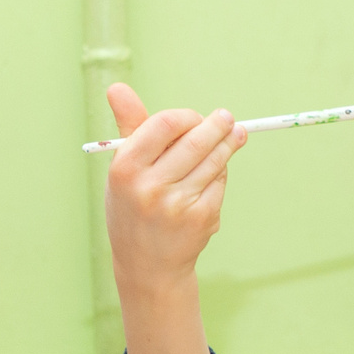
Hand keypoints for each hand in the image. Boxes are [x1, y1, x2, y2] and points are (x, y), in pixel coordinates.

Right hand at [104, 83, 242, 353]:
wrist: (146, 266)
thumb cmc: (133, 208)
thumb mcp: (123, 170)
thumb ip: (129, 127)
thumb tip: (117, 87)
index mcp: (125, 169)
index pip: (165, 124)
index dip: (186, 116)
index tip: (194, 118)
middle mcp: (150, 187)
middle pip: (196, 140)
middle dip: (218, 125)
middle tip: (227, 119)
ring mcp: (178, 205)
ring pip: (214, 161)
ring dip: (228, 146)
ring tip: (236, 136)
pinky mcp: (201, 219)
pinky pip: (219, 183)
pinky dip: (221, 175)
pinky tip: (217, 173)